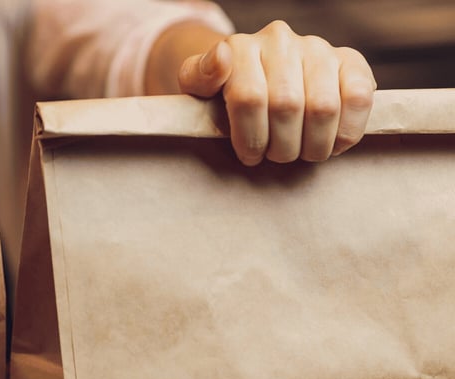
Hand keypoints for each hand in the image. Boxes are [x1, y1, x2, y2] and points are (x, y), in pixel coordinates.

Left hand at [178, 21, 375, 164]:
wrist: (257, 79)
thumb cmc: (223, 95)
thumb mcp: (198, 89)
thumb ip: (198, 77)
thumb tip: (221, 58)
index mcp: (240, 48)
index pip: (248, 98)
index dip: (250, 138)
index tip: (249, 156)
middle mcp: (280, 41)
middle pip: (287, 106)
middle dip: (281, 146)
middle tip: (277, 157)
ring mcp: (317, 49)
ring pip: (324, 107)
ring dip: (313, 145)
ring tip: (302, 152)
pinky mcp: (349, 61)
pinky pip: (359, 97)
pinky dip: (348, 130)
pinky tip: (332, 144)